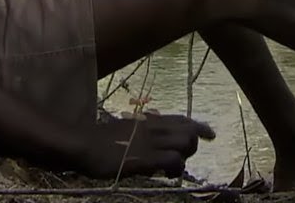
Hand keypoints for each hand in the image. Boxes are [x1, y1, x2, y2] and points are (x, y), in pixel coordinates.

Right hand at [78, 113, 215, 178]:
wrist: (84, 145)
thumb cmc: (100, 139)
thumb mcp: (126, 128)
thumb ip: (143, 130)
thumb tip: (154, 136)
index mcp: (149, 120)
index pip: (182, 119)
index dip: (199, 126)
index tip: (210, 134)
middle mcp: (154, 128)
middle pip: (189, 130)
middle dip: (192, 145)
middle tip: (182, 159)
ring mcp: (150, 142)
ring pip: (185, 143)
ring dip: (185, 157)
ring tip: (173, 169)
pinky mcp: (145, 157)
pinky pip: (173, 160)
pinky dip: (176, 168)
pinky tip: (166, 174)